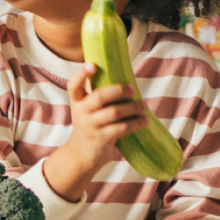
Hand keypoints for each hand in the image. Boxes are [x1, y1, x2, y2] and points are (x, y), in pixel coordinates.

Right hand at [41, 66, 154, 200]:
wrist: (82, 155)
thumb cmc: (90, 125)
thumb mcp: (87, 109)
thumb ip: (97, 95)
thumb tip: (122, 76)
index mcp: (77, 101)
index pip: (73, 85)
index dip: (82, 74)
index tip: (92, 65)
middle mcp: (81, 112)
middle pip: (99, 96)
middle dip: (119, 90)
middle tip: (133, 89)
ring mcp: (91, 126)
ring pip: (115, 112)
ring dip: (133, 107)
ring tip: (144, 105)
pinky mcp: (102, 139)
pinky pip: (123, 127)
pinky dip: (137, 123)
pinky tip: (145, 121)